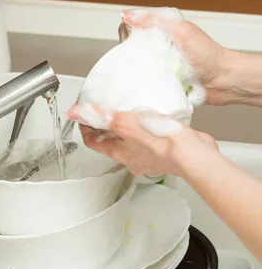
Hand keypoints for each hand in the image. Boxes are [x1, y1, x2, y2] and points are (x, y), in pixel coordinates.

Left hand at [67, 103, 217, 176]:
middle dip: (106, 127)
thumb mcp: (124, 122)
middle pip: (110, 142)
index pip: (92, 141)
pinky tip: (153, 120)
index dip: (85, 127)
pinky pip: (149, 141)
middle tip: (106, 110)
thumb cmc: (160, 142)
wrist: (191, 155)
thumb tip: (77, 112)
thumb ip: (102, 116)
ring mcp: (147, 157)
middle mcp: (130, 158)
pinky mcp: (163, 153)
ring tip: (130, 112)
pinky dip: (146, 131)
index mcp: (117, 152)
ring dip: (127, 129)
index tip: (85, 114)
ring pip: (130, 142)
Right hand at [121, 8, 228, 104]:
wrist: (222, 81)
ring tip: (144, 71)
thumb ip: (155, 20)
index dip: (127, 32)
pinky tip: (146, 83)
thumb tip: (127, 15)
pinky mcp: (159, 79)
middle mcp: (156, 44)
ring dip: (136, 68)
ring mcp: (157, 62)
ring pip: (133, 64)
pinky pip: (142, 80)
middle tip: (141, 58)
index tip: (132, 41)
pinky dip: (142, 81)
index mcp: (161, 27)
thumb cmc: (207, 54)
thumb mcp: (182, 30)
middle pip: (128, 45)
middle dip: (130, 52)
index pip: (129, 25)